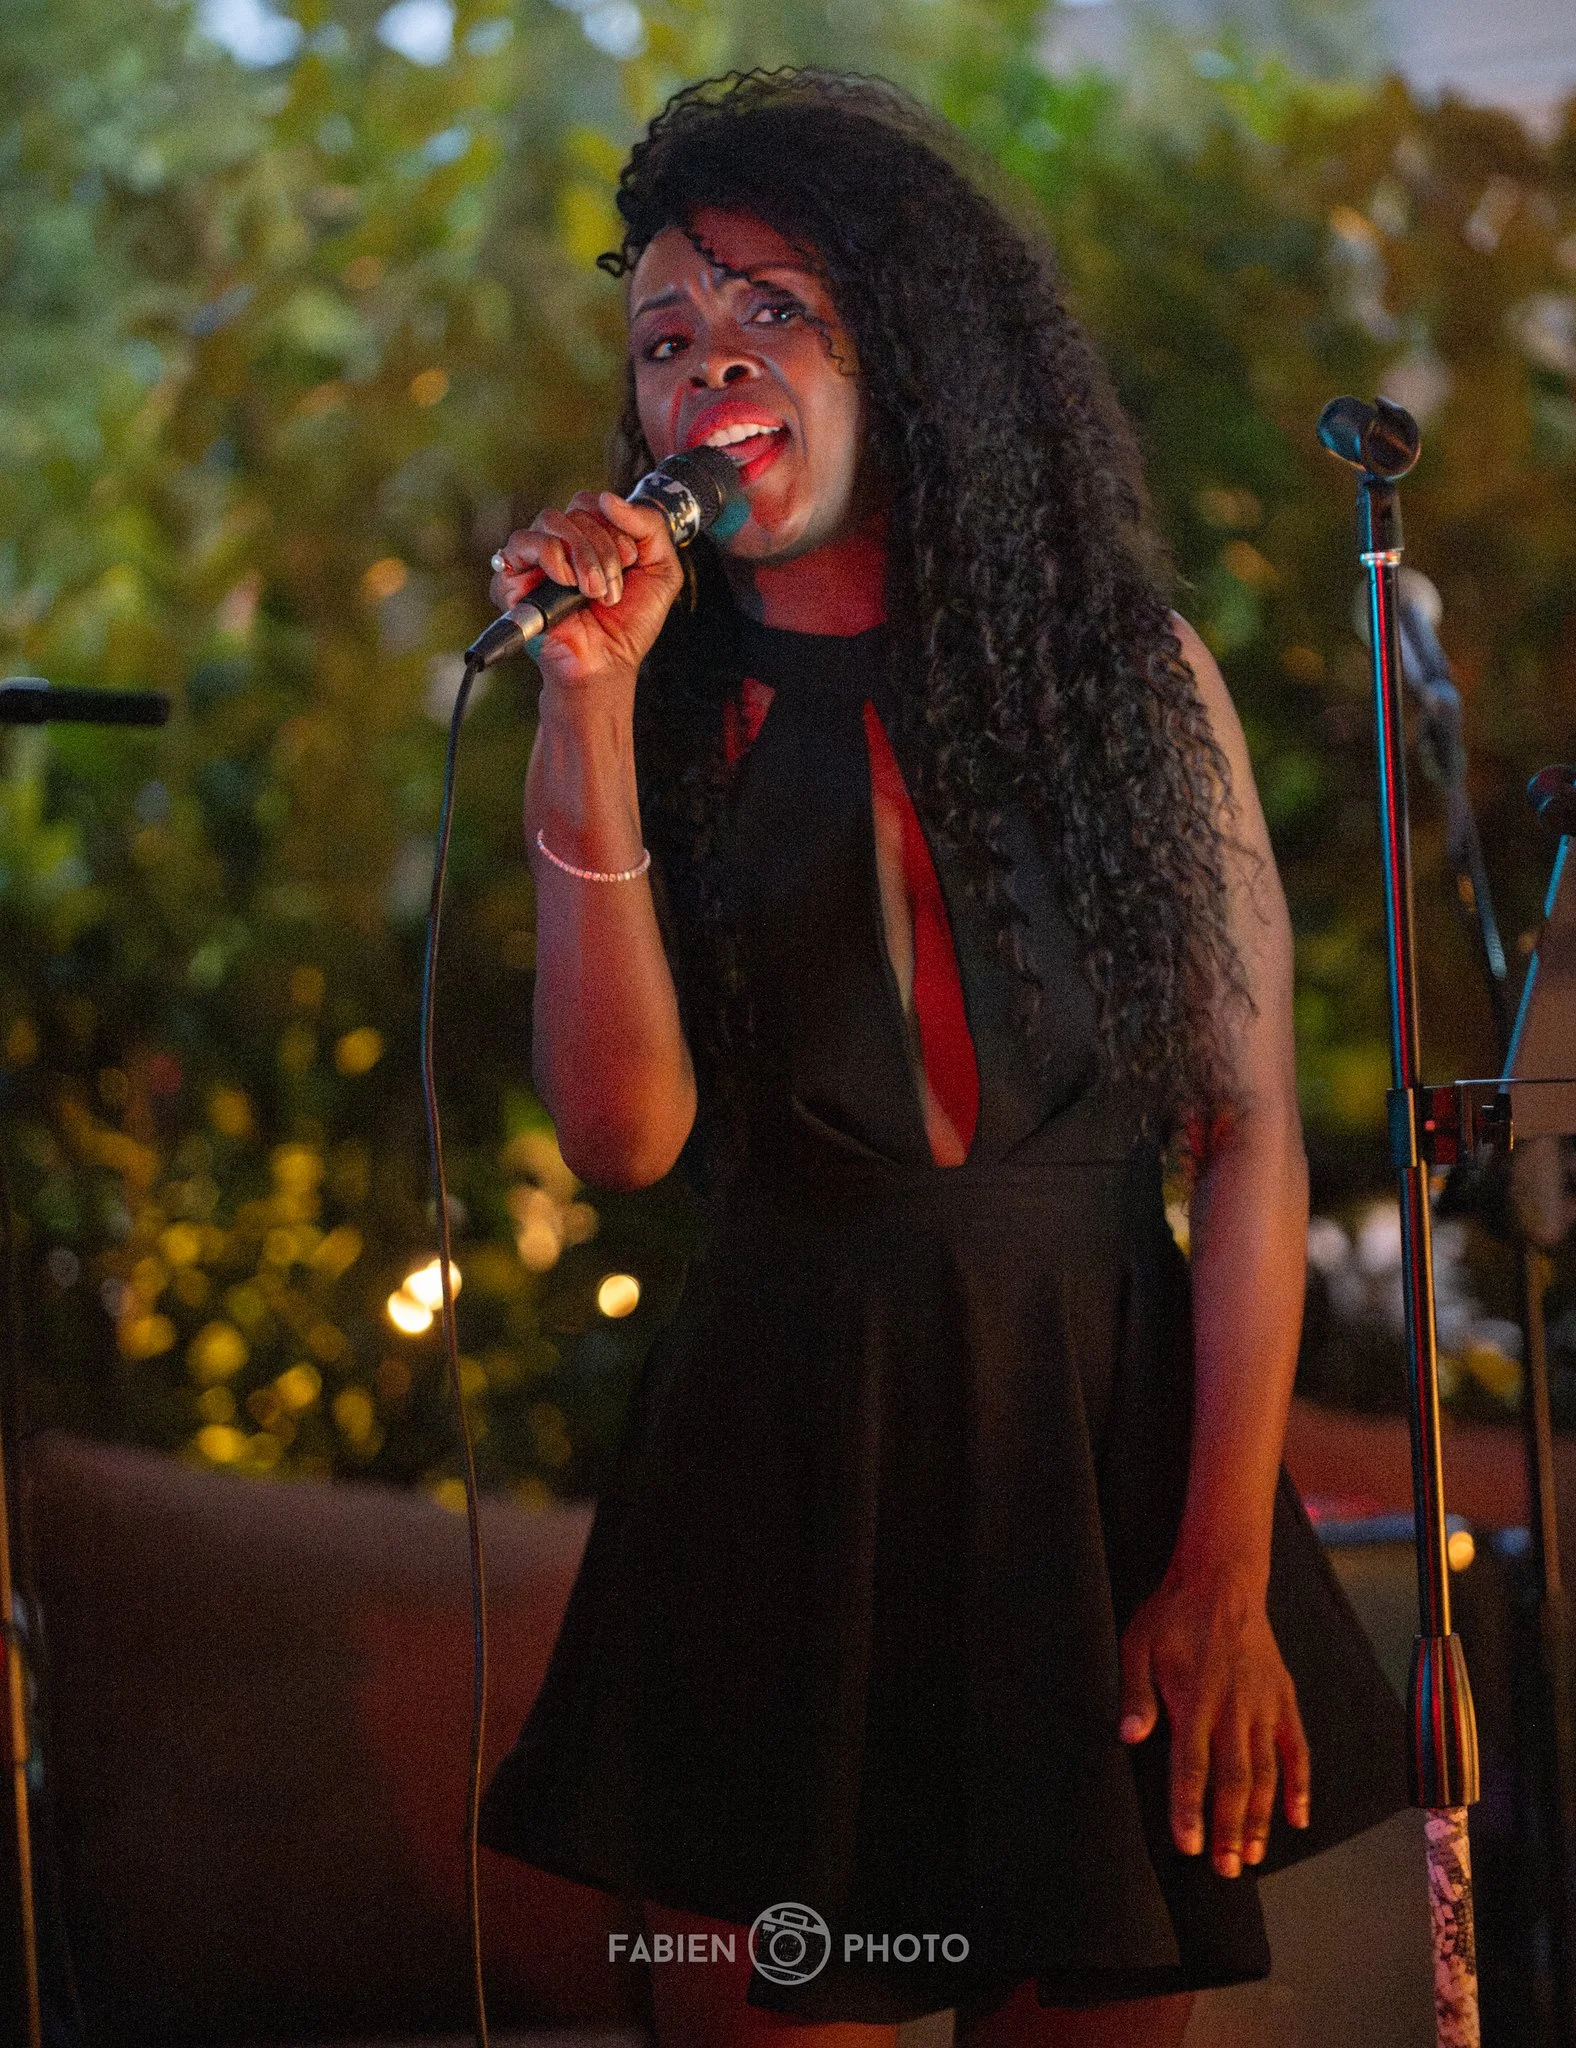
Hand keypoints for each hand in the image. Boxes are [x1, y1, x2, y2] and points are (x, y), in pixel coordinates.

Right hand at [489, 490, 684, 696]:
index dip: (615, 525)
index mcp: (591, 537)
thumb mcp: (662, 570)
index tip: (630, 562)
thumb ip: (650, 526)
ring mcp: (535, 560)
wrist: (609, 663)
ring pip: (550, 519)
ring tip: (592, 590)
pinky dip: (550, 557)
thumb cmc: (630, 624)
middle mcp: (561, 544)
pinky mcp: (513, 580)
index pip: (594, 502)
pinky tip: (567, 582)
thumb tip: (611, 498)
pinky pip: (520, 544)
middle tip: (612, 587)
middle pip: (575, 509)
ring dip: (582, 553)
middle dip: (604, 549)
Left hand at [1117, 1559, 1309, 1877]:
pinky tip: (1297, 1818)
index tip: (1189, 1845)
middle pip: (1234, 1780)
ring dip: (1260, 1817)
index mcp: (1194, 1699)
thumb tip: (1127, 1737)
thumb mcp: (1138, 1645)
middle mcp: (1233, 1709)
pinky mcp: (1284, 1699)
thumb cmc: (1172, 1616)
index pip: (1192, 1766)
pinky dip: (1300, 1785)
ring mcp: (1263, 1707)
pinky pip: (1297, 1749)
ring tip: (1252, 1856)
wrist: (1222, 1581)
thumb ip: (1135, 1693)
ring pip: (1266, 1773)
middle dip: (1229, 1828)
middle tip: (1225, 1869)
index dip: (1190, 1808)